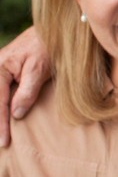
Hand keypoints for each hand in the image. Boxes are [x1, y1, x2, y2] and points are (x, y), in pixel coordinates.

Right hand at [0, 27, 49, 146]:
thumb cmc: (48, 48)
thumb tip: (15, 114)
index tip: (3, 141)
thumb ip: (27, 91)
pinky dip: (0, 105)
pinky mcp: (3, 72)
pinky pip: (0, 93)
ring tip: (0, 135)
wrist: (53, 31)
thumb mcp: (39, 70)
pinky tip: (3, 117)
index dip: (0, 124)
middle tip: (0, 144)